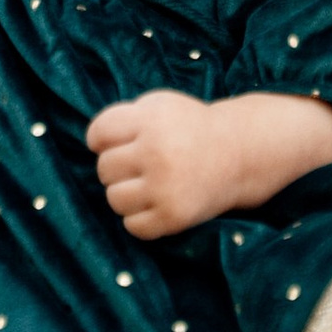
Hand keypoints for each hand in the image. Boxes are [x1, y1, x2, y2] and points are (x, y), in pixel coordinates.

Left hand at [88, 88, 233, 237]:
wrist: (238, 154)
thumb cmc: (190, 127)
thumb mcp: (160, 105)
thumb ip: (125, 117)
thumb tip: (93, 144)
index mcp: (150, 121)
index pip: (98, 133)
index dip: (100, 139)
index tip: (114, 143)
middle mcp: (156, 153)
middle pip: (104, 168)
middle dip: (116, 167)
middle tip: (138, 165)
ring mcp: (165, 188)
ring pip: (114, 199)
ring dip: (125, 194)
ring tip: (145, 185)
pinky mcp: (173, 217)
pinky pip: (132, 226)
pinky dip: (139, 218)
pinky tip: (155, 203)